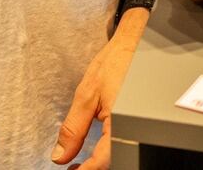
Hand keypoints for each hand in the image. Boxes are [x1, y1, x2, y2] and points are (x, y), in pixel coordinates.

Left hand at [50, 14, 145, 166]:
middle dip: (92, 167)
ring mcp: (141, 126)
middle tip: (75, 168)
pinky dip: (109, 153)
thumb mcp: (87, 94)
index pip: (102, 160)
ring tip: (82, 162)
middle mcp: (135, 127)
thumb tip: (60, 154)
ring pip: (118, 154)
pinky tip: (98, 153)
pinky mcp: (142, 123)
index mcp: (120, 121)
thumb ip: (74, 128)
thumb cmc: (117, 63)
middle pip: (112, 161)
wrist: (137, 44)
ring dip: (101, 162)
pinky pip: (125, 145)